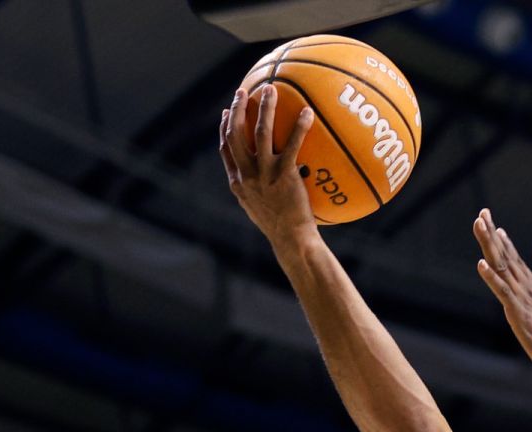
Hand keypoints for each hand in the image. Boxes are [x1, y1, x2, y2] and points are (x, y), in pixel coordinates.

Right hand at [219, 86, 317, 248]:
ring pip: (259, 132)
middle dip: (238, 109)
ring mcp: (264, 174)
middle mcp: (246, 175)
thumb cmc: (281, 229)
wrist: (291, 240)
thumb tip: (268, 178)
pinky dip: (298, 126)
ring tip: (270, 89)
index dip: (225, 128)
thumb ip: (258, 191)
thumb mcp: (261, 210)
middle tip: (243, 91)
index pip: (226, 149)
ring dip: (263, 107)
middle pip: (236, 134)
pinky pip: (291, 144)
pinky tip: (306, 113)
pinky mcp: (283, 175)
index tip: (227, 112)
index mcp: (237, 183)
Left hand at [472, 208, 531, 381]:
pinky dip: (491, 277)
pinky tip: (480, 264)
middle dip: (493, 235)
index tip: (497, 227)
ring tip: (479, 224)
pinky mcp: (519, 314)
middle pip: (507, 257)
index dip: (506, 245)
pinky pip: (502, 292)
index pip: (518, 263)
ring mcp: (524, 300)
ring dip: (489, 245)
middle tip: (482, 213)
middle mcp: (530, 290)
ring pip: (502, 267)